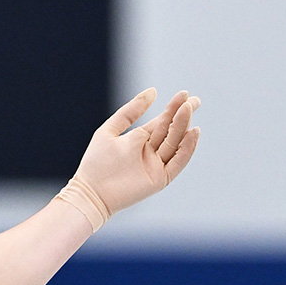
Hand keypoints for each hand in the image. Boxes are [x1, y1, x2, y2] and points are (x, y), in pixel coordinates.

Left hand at [66, 88, 201, 225]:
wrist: (91, 192)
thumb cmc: (96, 162)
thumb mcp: (110, 130)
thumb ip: (130, 112)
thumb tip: (153, 91)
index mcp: (138, 140)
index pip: (160, 122)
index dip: (173, 108)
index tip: (185, 94)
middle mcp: (150, 152)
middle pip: (170, 130)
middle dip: (182, 115)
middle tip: (194, 100)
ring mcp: (156, 165)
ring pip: (174, 143)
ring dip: (182, 126)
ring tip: (188, 109)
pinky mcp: (160, 179)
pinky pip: (178, 162)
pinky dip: (187, 148)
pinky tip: (193, 132)